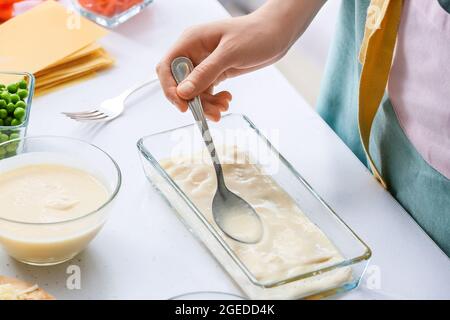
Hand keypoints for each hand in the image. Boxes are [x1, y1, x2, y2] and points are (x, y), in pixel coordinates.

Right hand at [156, 0, 324, 120]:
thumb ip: (205, 73)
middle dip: (194, 101)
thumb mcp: (230, 53)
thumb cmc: (255, 34)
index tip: (183, 106)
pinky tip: (226, 100)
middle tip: (210, 113)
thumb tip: (183, 92)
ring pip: (195, 92)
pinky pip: (207, 92)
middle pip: (181, 84)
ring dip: (206, 104)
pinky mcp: (216, 72)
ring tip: (223, 108)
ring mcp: (205, 64)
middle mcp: (194, 53)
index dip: (170, 88)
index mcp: (191, 41)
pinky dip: (214, 100)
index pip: (167, 67)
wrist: (277, 33)